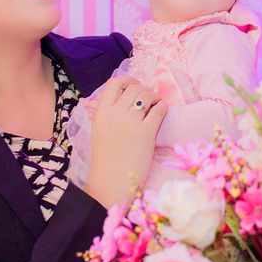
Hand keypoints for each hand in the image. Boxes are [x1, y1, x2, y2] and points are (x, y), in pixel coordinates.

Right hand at [83, 76, 166, 207]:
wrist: (111, 182)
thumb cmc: (106, 159)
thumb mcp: (99, 132)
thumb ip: (106, 114)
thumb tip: (118, 99)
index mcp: (101, 113)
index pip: (113, 83)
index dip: (126, 80)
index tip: (134, 84)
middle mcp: (114, 114)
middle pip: (133, 87)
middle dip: (144, 88)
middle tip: (149, 96)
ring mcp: (130, 123)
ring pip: (147, 95)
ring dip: (155, 96)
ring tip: (156, 103)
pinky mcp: (146, 133)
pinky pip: (159, 109)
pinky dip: (162, 107)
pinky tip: (162, 111)